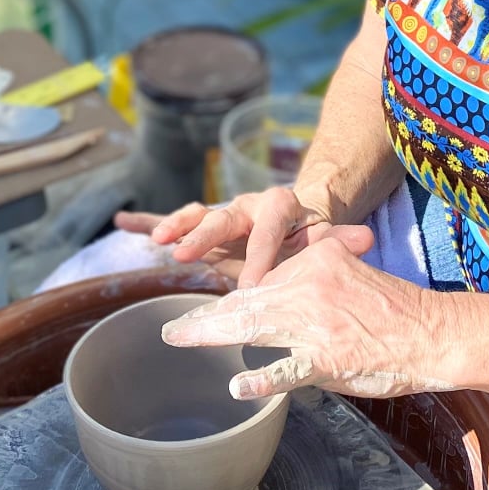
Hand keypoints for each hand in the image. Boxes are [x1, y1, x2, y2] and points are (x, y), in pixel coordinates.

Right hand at [113, 185, 371, 286]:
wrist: (300, 221)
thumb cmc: (311, 240)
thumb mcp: (326, 241)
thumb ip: (339, 241)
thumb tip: (364, 239)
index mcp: (279, 207)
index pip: (269, 226)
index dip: (260, 253)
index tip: (253, 284)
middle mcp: (246, 205)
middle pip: (224, 215)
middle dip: (204, 234)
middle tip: (185, 253)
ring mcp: (222, 214)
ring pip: (197, 215)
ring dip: (176, 225)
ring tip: (159, 241)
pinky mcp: (204, 227)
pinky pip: (174, 220)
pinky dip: (149, 221)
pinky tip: (124, 220)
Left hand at [159, 237, 452, 400]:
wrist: (433, 332)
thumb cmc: (394, 309)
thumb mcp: (351, 271)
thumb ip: (314, 273)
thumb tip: (278, 289)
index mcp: (314, 261)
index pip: (260, 279)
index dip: (227, 297)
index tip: (201, 310)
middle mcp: (309, 284)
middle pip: (246, 301)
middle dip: (205, 317)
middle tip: (173, 330)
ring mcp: (316, 322)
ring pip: (254, 325)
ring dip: (211, 334)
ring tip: (181, 340)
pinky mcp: (328, 357)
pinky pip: (289, 368)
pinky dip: (263, 378)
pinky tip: (238, 386)